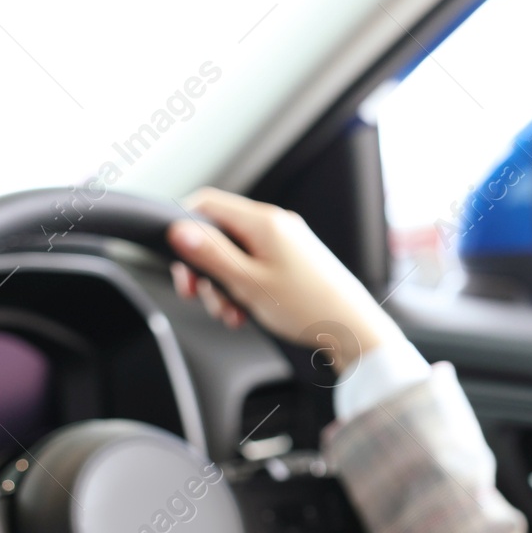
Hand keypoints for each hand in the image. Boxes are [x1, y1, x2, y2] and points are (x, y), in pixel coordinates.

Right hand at [166, 187, 400, 375]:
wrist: (353, 329)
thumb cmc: (308, 307)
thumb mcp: (248, 283)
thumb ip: (212, 255)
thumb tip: (179, 230)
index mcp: (264, 222)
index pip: (208, 204)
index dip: (185, 228)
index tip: (178, 262)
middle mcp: (275, 225)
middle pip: (218, 234)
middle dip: (203, 268)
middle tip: (197, 296)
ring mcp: (285, 243)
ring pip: (234, 256)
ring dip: (222, 286)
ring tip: (231, 314)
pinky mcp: (291, 261)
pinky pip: (253, 266)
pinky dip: (242, 288)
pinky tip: (245, 312)